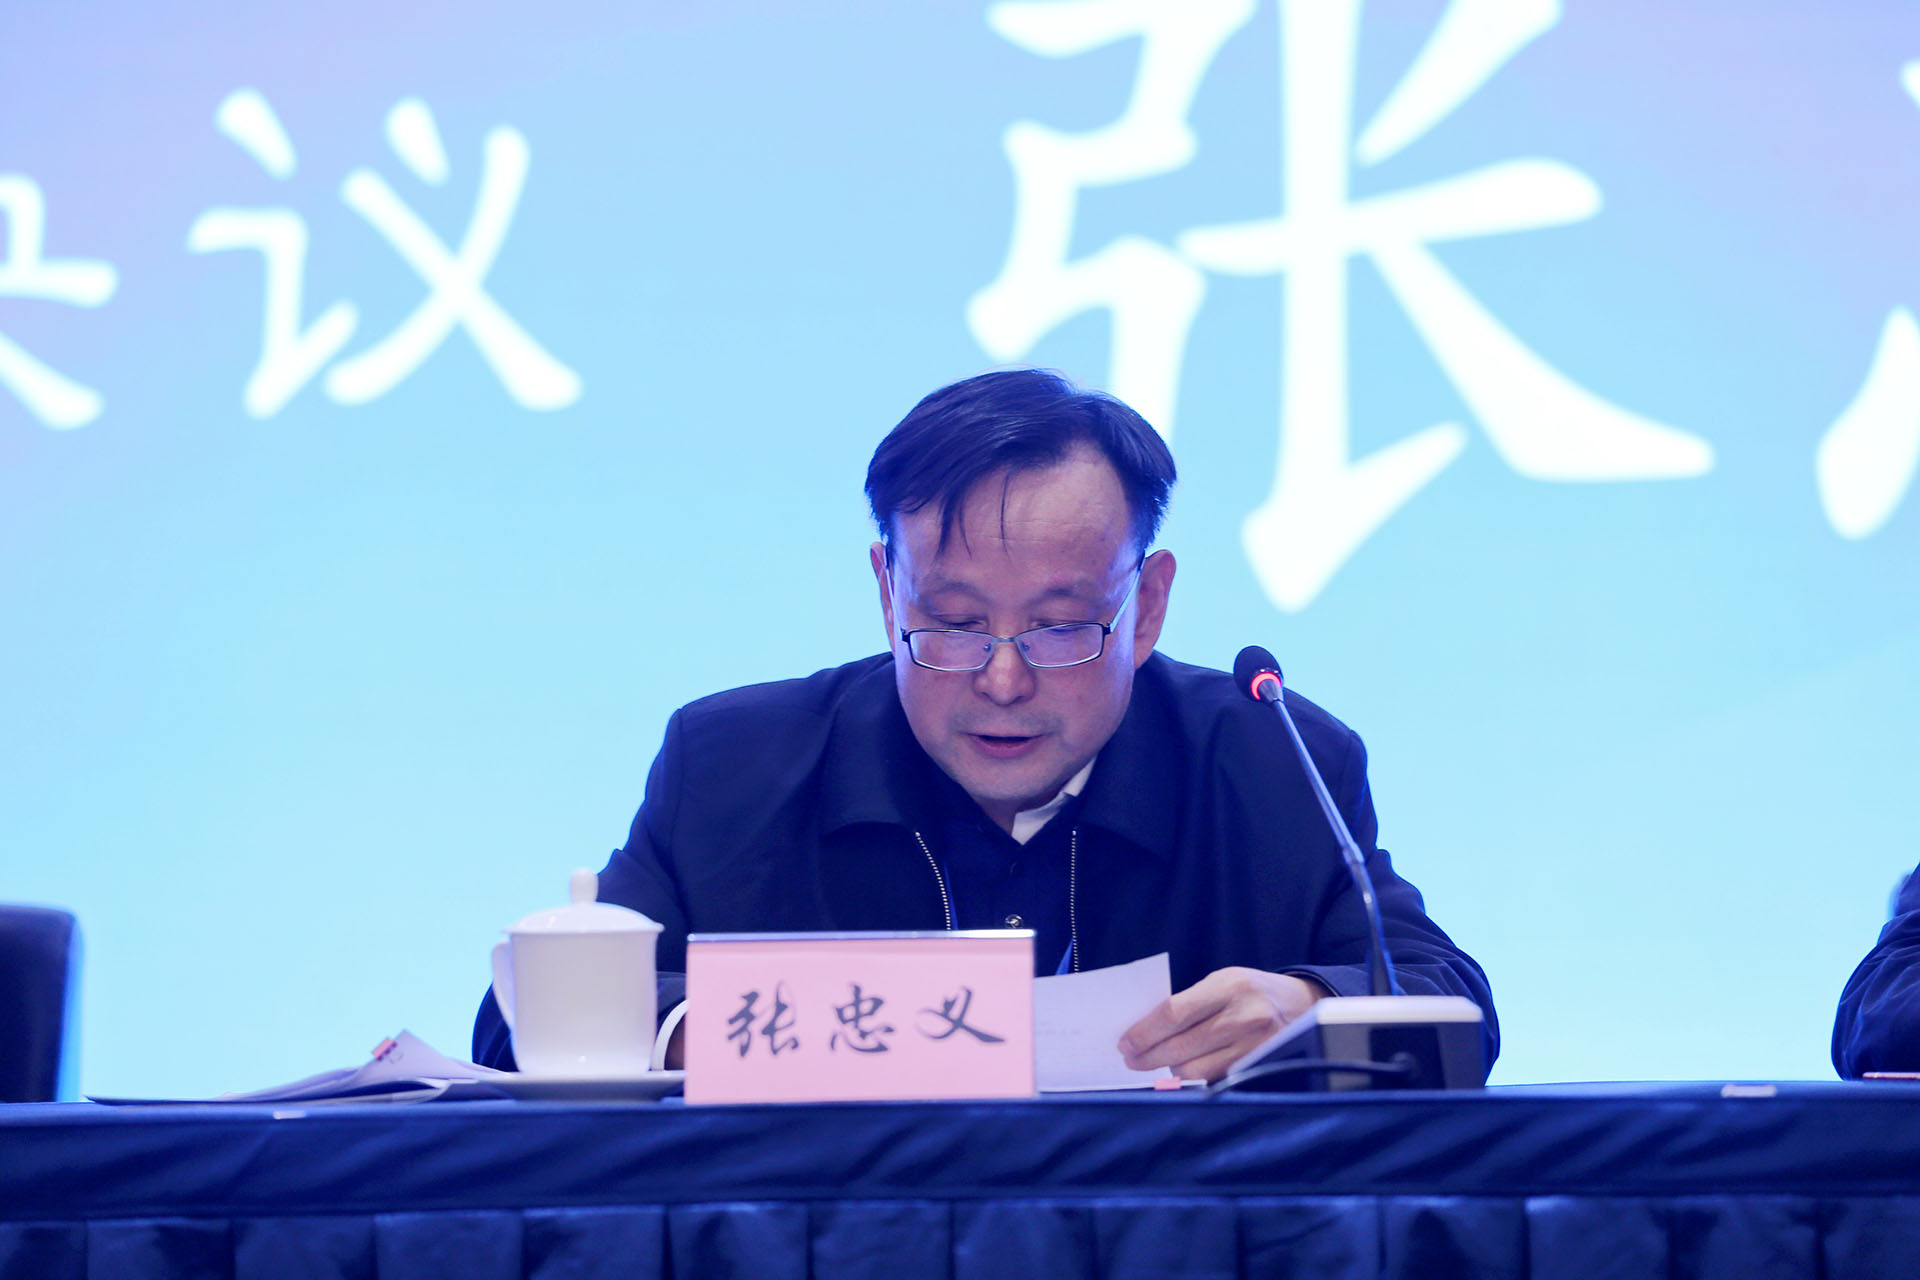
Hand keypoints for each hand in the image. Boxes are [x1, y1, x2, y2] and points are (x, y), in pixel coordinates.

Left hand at [1118, 968, 1326, 1082]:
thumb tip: (1144, 1031)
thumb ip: (1189, 1003)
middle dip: (1148, 1056)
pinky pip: (1215, 1079)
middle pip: (1181, 1046)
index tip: (1125, 1042)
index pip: (1174, 1013)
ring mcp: (1255, 1045)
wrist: (1303, 1004)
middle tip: (1131, 1060)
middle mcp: (1244, 1016)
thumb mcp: (1223, 982)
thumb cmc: (1251, 991)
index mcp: (1229, 985)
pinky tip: (1183, 1069)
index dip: (1144, 1032)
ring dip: (1169, 1070)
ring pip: (1196, 1070)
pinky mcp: (1259, 1067)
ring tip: (1156, 1063)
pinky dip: (1194, 1077)